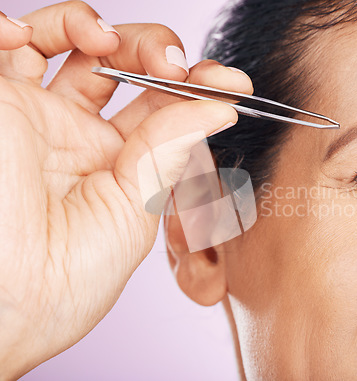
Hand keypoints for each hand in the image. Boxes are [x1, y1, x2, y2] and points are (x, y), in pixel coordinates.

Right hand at [0, 2, 252, 378]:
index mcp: (116, 165)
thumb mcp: (133, 214)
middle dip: (154, 51)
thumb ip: (168, 153)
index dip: (197, 88)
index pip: (162, 108)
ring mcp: (34, 116)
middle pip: (121, 65)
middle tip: (173, 64)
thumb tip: (219, 109)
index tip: (233, 84)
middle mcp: (77, 136)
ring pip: (66, 42)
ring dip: (92, 26)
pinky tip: (28, 38)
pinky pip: (0, 43)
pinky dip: (15, 26)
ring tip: (105, 42)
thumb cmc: (63, 282)